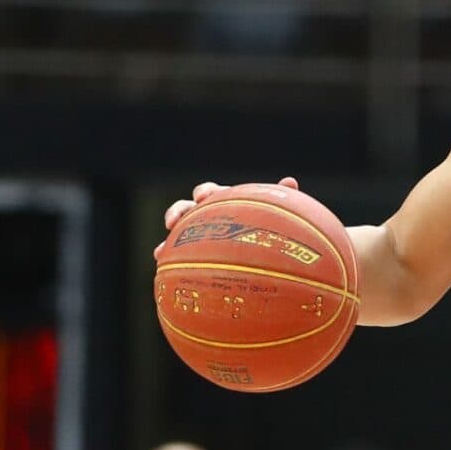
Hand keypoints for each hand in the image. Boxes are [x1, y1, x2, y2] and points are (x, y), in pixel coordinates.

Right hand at [158, 175, 298, 253]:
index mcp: (223, 203)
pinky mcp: (194, 254)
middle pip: (187, 208)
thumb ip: (279, 198)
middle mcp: (207, 216)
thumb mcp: (275, 215)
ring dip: (168, 241)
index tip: (202, 199)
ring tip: (160, 251)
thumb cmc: (270, 229)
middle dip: (179, 212)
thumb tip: (290, 181)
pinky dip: (169, 259)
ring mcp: (198, 235)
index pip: (209, 192)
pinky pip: (178, 256)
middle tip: (175, 222)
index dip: (204, 193)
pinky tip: (163, 268)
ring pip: (178, 234)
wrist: (266, 253)